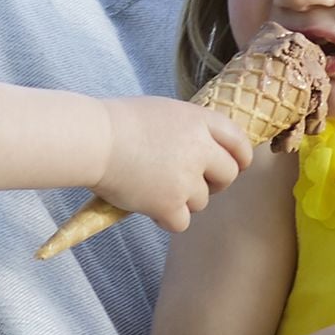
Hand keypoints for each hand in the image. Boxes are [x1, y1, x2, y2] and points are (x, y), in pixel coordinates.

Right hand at [90, 93, 259, 230]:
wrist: (94, 141)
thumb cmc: (117, 123)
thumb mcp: (163, 112)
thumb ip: (188, 129)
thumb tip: (202, 148)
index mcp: (198, 120)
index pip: (237, 140)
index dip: (241, 156)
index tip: (237, 165)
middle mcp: (200, 149)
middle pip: (228, 175)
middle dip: (215, 183)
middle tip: (194, 184)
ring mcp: (186, 179)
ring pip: (201, 201)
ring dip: (182, 200)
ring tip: (153, 188)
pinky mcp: (169, 204)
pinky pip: (181, 222)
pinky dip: (166, 218)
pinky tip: (147, 205)